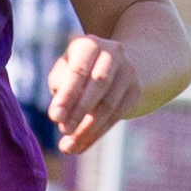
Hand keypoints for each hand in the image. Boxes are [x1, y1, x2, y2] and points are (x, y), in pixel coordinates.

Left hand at [44, 32, 137, 153]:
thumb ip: (60, 86)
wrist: (113, 64)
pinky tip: (82, 145)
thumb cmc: (77, 70)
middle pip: (99, 84)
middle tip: (64, 131)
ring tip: (69, 146)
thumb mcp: (64, 70)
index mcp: (89, 44)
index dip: (67, 95)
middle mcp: (113, 53)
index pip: (79, 70)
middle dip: (79, 111)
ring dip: (88, 128)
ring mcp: (128, 71)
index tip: (54, 117)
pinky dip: (98, 133)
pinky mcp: (136, 90)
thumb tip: (59, 115)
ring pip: (109, 104)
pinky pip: (118, 115)